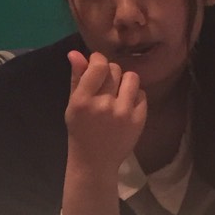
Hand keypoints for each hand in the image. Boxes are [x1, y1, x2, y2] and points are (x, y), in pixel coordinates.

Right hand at [64, 50, 146, 173]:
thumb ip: (76, 78)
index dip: (98, 60)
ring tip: (118, 92)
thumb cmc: (80, 131)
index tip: (97, 65)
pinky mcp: (138, 120)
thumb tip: (75, 53)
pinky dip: (134, 96)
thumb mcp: (73, 105)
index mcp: (83, 100)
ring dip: (124, 81)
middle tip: (105, 85)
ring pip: (131, 78)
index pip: (98, 65)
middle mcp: (103, 104)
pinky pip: (142, 94)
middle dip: (110, 72)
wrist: (94, 162)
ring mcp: (123, 112)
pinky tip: (125, 106)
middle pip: (114, 69)